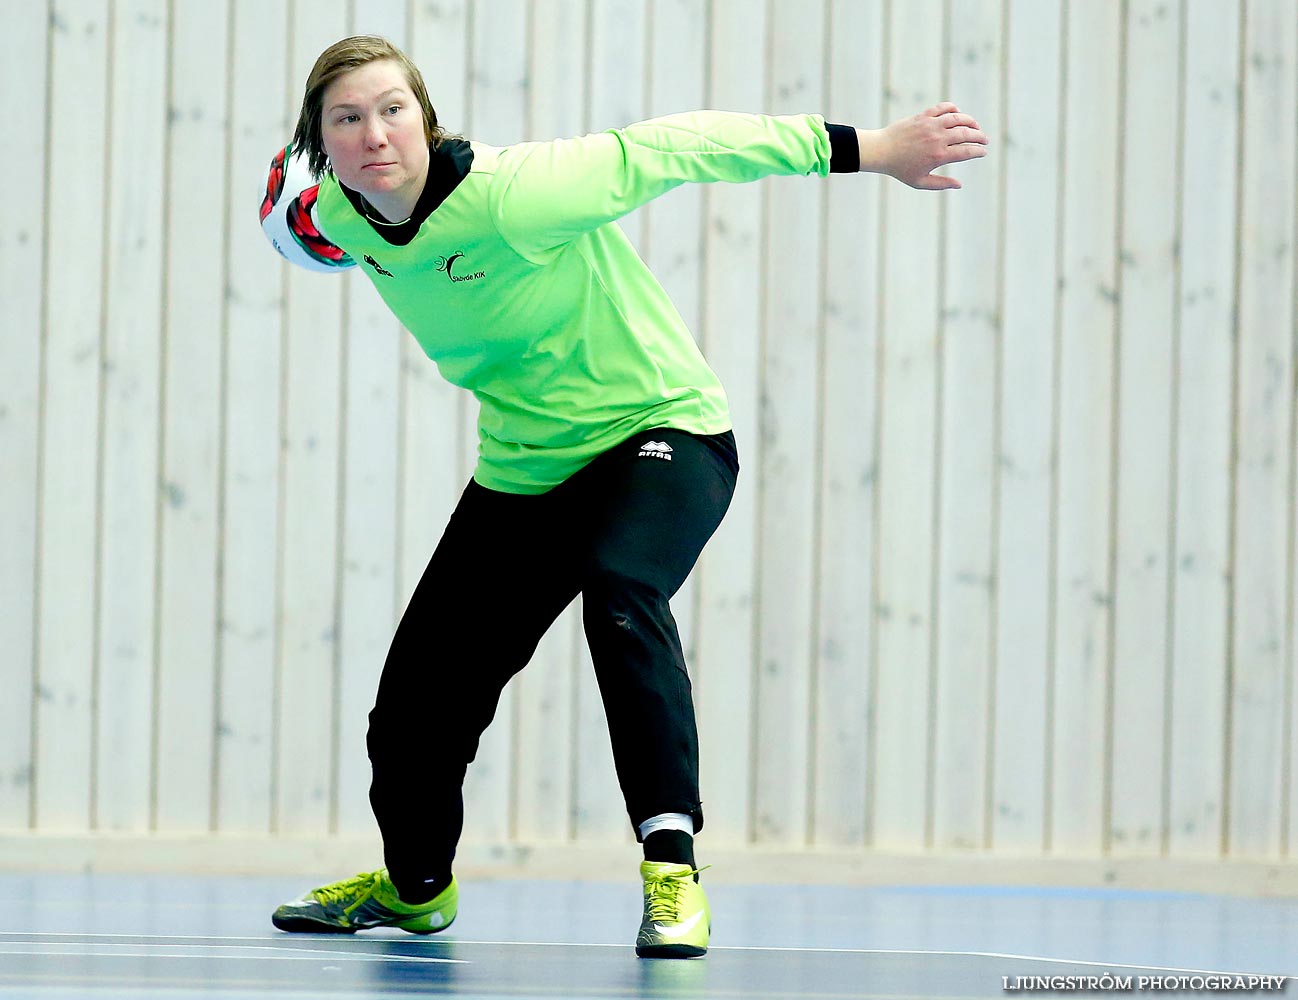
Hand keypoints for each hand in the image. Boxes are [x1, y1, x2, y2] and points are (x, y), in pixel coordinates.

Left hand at [856, 102, 987, 189]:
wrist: (881, 150)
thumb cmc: (900, 169)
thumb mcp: (920, 182)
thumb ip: (941, 184)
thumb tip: (959, 185)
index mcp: (939, 155)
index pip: (967, 151)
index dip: (978, 151)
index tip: (983, 152)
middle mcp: (938, 138)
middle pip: (967, 133)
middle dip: (979, 136)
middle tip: (984, 140)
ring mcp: (931, 124)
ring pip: (959, 118)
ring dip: (971, 121)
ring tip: (975, 127)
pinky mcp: (924, 115)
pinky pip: (944, 108)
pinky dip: (954, 109)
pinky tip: (958, 114)